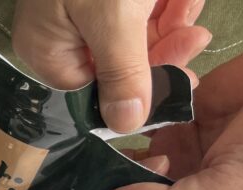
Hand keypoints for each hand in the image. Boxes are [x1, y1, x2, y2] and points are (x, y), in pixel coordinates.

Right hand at [13, 0, 211, 132]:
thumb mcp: (112, 19)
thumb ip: (122, 73)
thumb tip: (126, 124)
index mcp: (46, 48)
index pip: (91, 88)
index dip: (135, 85)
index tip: (177, 76)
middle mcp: (59, 34)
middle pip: (115, 61)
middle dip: (160, 49)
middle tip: (195, 39)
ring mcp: (80, 10)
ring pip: (131, 33)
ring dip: (169, 23)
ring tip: (191, 10)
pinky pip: (134, 9)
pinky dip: (164, 2)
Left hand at [100, 55, 242, 189]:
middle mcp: (194, 183)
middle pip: (137, 187)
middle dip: (114, 178)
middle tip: (87, 166)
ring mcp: (192, 145)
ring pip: (138, 149)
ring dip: (119, 143)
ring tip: (96, 140)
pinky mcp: (192, 110)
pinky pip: (153, 113)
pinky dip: (140, 111)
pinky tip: (126, 112)